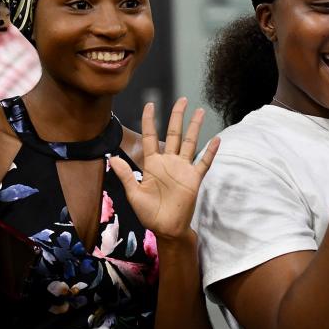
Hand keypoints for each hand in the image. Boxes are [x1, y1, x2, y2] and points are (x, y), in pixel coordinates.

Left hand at [109, 99, 219, 242]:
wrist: (166, 228)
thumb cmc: (149, 213)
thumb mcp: (133, 194)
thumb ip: (125, 175)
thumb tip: (113, 158)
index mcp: (152, 164)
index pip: (150, 136)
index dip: (150, 120)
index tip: (150, 104)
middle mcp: (169, 162)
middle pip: (173, 133)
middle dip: (177, 116)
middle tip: (182, 99)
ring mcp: (183, 169)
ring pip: (190, 142)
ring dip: (195, 127)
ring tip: (200, 111)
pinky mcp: (194, 178)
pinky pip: (204, 162)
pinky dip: (210, 151)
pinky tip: (216, 139)